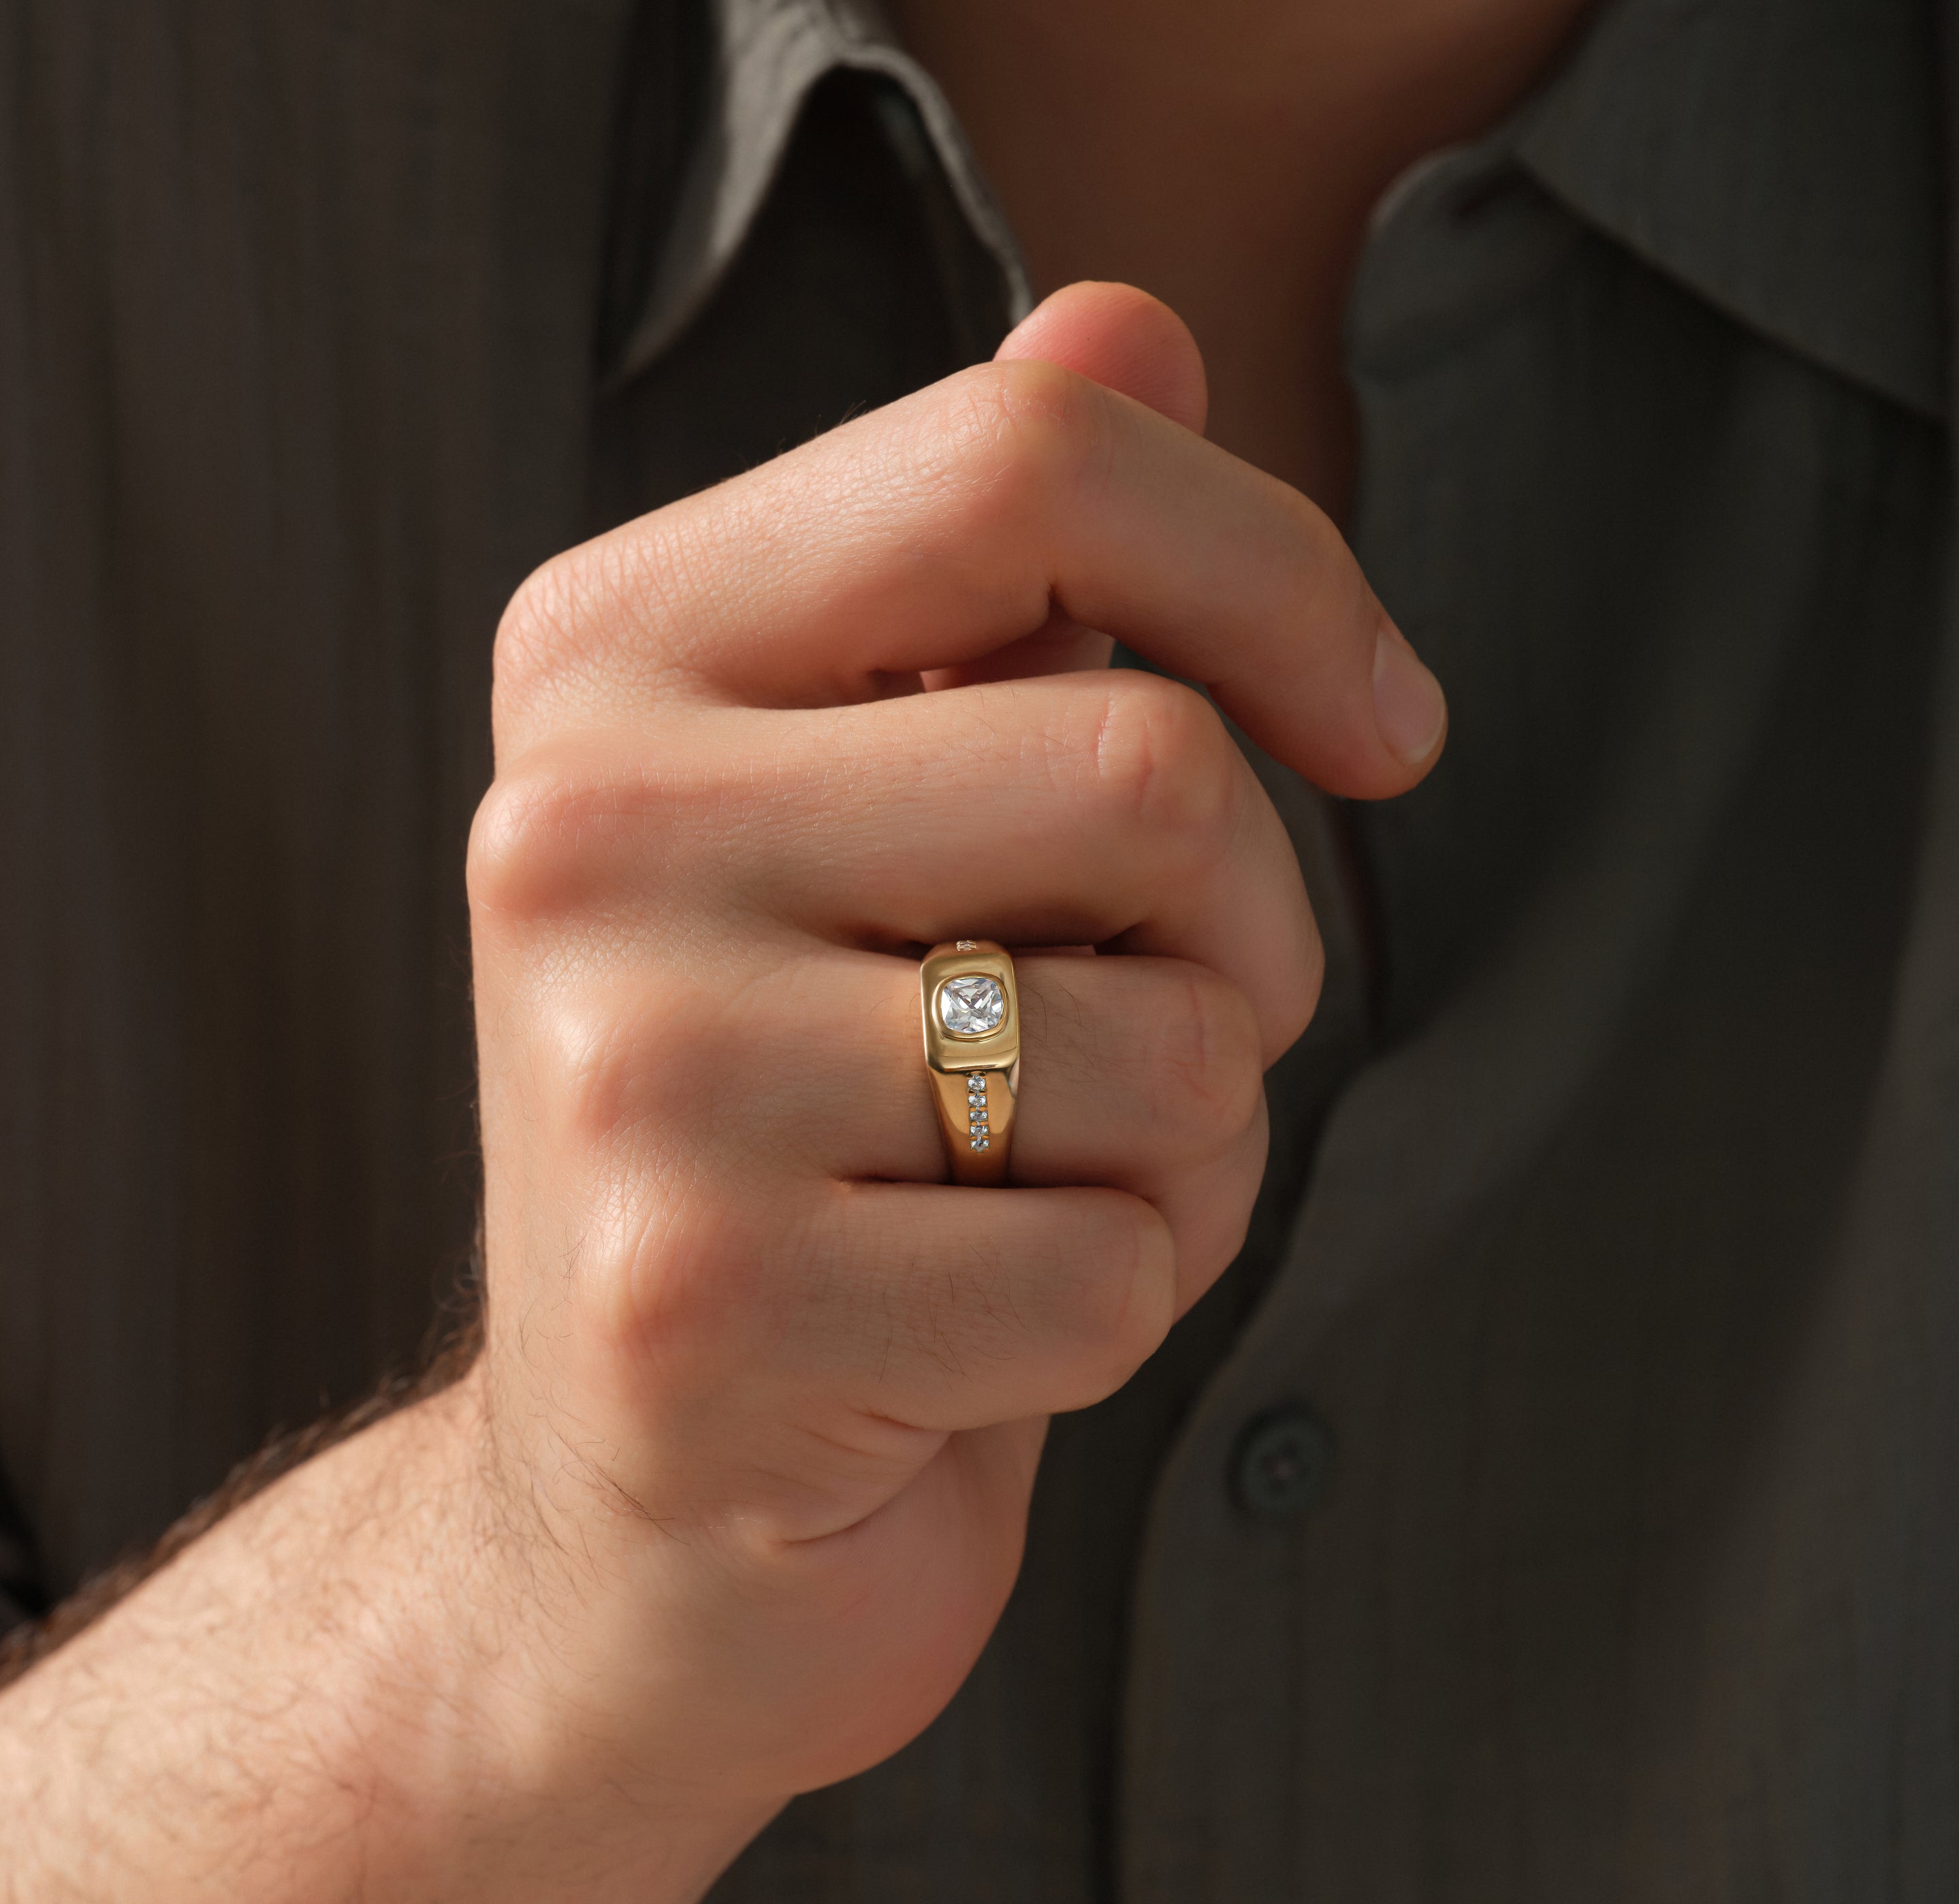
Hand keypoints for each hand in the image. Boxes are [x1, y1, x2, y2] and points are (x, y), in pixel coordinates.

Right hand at [0, 285, 1441, 1903]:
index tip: (1383, 722)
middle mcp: (576, 837)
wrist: (620, 1529)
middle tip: (1162, 1033)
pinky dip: (1132, 1309)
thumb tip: (1136, 318)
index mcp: (611, 658)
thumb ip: (989, 570)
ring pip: (1167, 1041)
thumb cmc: (799, 1134)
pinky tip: (977, 1337)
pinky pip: (1118, 1268)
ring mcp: (625, 1079)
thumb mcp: (868, 818)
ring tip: (1029, 1195)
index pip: (1020, 460)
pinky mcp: (707, 1314)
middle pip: (1143, 767)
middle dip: (1247, 933)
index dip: (1277, 569)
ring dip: (1194, 1145)